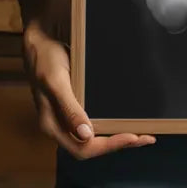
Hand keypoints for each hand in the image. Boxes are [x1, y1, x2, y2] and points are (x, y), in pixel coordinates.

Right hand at [21, 18, 155, 158]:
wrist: (39, 38)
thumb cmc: (45, 58)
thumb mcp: (56, 82)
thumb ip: (69, 109)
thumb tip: (86, 135)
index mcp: (53, 125)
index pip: (83, 149)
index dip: (109, 145)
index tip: (133, 137)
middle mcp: (61, 125)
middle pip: (91, 146)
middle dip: (119, 144)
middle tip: (147, 138)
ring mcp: (68, 115)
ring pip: (94, 136)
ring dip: (117, 136)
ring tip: (142, 133)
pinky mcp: (75, 104)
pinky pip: (94, 120)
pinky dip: (111, 123)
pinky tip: (125, 119)